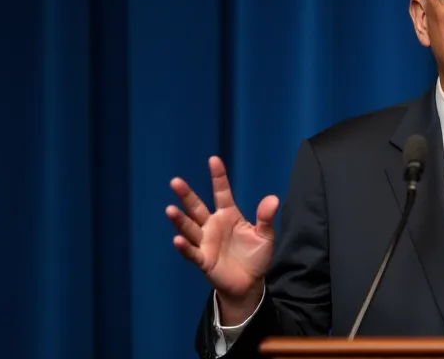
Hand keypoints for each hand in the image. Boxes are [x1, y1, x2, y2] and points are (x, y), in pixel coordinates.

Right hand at [166, 156, 279, 303]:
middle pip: (197, 208)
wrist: (250, 283)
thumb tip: (273, 198)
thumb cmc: (255, 256)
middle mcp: (213, 226)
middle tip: (175, 181)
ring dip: (180, 220)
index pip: (222, 193)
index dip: (218, 177)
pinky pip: (192, 252)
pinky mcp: (204, 260)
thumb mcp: (265, 236)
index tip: (213, 159)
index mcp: (229, 216)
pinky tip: (177, 239)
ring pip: (190, 228)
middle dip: (186, 195)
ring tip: (170, 210)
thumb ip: (265, 218)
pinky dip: (185, 247)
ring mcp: (206, 242)